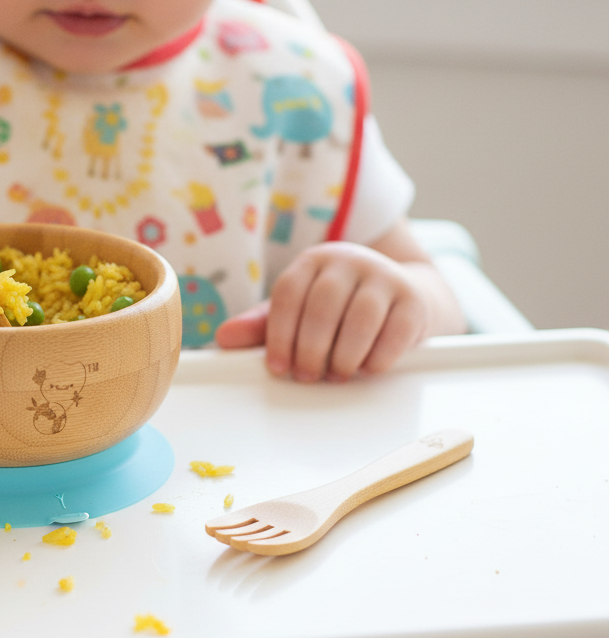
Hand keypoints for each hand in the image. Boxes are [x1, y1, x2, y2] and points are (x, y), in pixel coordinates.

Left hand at [215, 242, 430, 381]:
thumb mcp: (300, 311)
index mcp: (313, 261)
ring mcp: (384, 276)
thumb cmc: (341, 308)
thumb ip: (263, 325)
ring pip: (360, 318)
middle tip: (306, 375)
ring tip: (336, 375)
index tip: (276, 367)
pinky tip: (366, 368)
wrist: (404, 296)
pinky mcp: (414, 299)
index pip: (288, 293)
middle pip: (322, 305)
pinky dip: (377, 358)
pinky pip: (395, 332)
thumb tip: (223, 338)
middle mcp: (349, 261)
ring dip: (343, 355)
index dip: (278, 334)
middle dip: (310, 348)